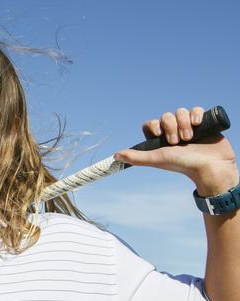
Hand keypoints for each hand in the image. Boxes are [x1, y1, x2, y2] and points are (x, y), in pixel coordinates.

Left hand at [114, 106, 238, 195]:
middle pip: (166, 116)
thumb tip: (115, 155)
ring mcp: (188, 127)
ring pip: (180, 111)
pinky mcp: (203, 123)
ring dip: (183, 123)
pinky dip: (196, 114)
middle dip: (171, 127)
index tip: (159, 135)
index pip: (151, 123)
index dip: (154, 126)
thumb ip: (137, 157)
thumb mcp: (157, 159)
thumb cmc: (182, 164)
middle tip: (177, 142)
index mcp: (160, 139)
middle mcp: (173, 131)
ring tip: (189, 139)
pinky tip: (198, 125)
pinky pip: (196, 109)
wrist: (210, 167)